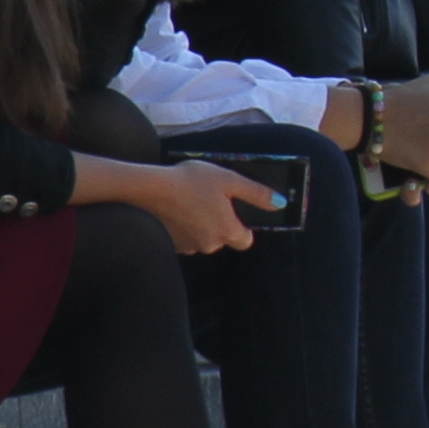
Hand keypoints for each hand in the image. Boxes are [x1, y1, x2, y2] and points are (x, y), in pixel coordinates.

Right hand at [114, 155, 279, 256]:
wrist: (148, 188)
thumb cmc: (191, 182)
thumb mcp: (230, 180)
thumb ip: (257, 194)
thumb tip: (280, 203)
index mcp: (227, 232)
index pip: (245, 240)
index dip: (243, 227)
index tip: (234, 211)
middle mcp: (209, 245)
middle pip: (223, 238)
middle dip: (220, 223)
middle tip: (211, 199)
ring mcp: (188, 247)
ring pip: (203, 238)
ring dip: (201, 225)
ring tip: (192, 201)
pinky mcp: (171, 244)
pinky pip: (185, 238)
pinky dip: (184, 226)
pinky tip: (177, 209)